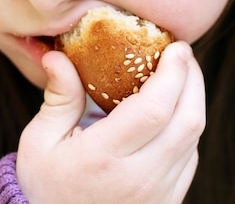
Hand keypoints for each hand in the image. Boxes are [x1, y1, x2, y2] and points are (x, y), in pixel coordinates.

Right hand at [16, 41, 205, 203]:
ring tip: (180, 76)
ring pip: (194, 139)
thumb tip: (58, 55)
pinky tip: (174, 110)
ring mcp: (158, 194)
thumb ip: (59, 97)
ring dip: (194, 101)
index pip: (154, 109)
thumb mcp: (40, 141)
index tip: (175, 46)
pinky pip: (189, 157)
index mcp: (104, 158)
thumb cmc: (43, 185)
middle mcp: (139, 179)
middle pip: (188, 121)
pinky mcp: (168, 202)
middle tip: (182, 53)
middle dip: (192, 79)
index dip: (173, 73)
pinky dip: (187, 127)